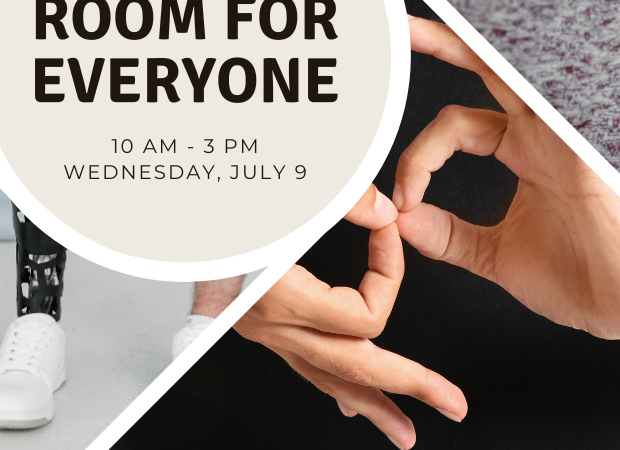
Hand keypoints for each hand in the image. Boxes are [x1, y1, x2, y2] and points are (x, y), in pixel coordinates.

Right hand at [235, 184, 466, 449]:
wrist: (168, 213)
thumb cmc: (212, 203)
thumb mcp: (280, 194)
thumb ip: (341, 199)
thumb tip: (385, 213)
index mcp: (278, 296)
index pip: (365, 315)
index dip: (391, 273)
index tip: (389, 229)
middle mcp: (269, 323)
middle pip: (355, 369)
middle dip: (408, 385)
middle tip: (451, 403)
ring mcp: (260, 330)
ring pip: (325, 381)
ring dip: (371, 403)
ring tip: (403, 430)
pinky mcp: (256, 324)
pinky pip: (301, 368)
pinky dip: (333, 387)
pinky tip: (349, 403)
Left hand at [396, 17, 619, 343]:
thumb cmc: (595, 281)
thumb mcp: (501, 257)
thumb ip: (449, 237)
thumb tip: (400, 220)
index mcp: (525, 152)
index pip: (456, 126)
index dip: (417, 158)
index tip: (402, 200)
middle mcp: (542, 131)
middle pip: (483, 68)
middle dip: (437, 43)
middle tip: (394, 26)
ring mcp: (562, 129)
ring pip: (505, 65)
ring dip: (458, 42)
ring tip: (410, 27)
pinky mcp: (577, 140)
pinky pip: (535, 90)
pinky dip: (502, 69)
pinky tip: (472, 49)